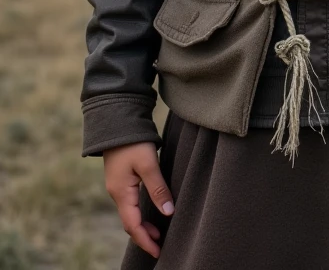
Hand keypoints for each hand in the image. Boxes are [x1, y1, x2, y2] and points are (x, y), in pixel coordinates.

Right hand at [104, 141, 174, 257]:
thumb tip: (169, 212)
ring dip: (142, 224)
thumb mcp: (148, 164)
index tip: (158, 251)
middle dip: (143, 235)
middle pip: (129, 222)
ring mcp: (117, 185)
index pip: (132, 225)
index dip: (145, 240)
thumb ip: (158, 188)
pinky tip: (149, 210)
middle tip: (160, 244)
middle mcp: (116, 192)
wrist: (116, 120)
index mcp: (121, 192)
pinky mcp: (120, 178)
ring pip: (129, 212)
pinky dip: (139, 212)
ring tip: (157, 231)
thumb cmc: (132, 141)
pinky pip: (129, 202)